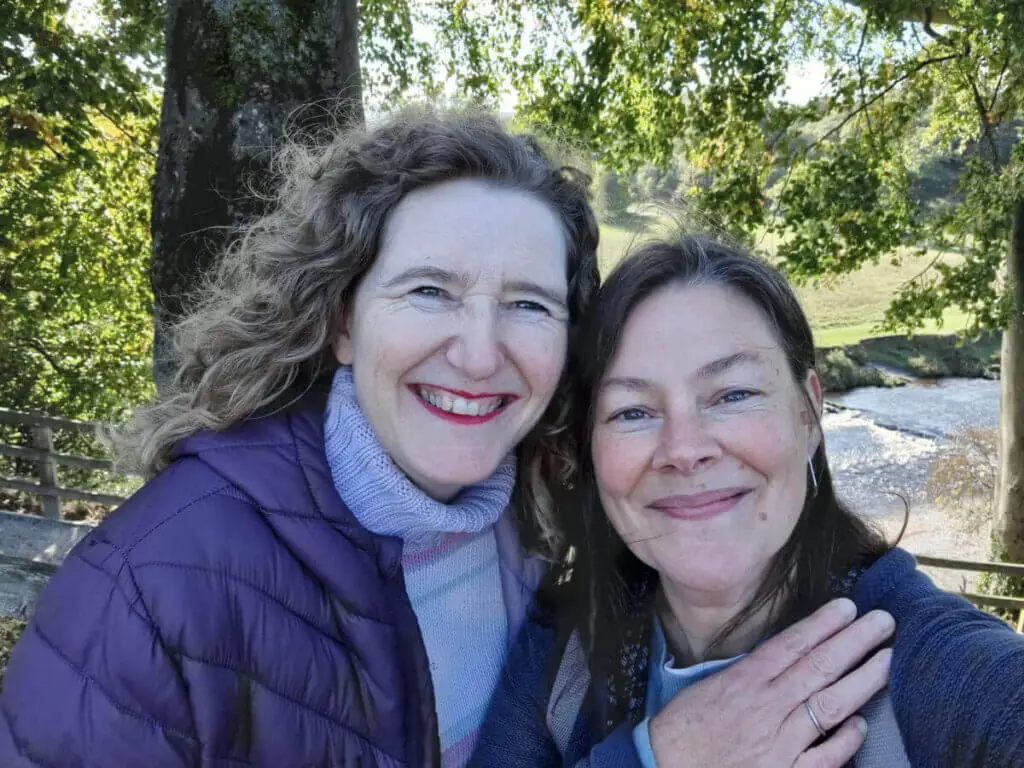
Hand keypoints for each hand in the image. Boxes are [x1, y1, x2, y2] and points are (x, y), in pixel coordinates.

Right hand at [648, 598, 893, 767]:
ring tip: (888, 661)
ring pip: (830, 706)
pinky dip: (845, 739)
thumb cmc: (684, 728)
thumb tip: (785, 655)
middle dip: (855, 641)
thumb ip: (749, 672)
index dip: (823, 624)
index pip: (792, 645)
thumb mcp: (710, 687)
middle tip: (884, 622)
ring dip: (862, 681)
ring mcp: (779, 744)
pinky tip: (862, 724)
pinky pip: (824, 757)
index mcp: (744, 681)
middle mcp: (766, 707)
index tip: (848, 607)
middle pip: (819, 668)